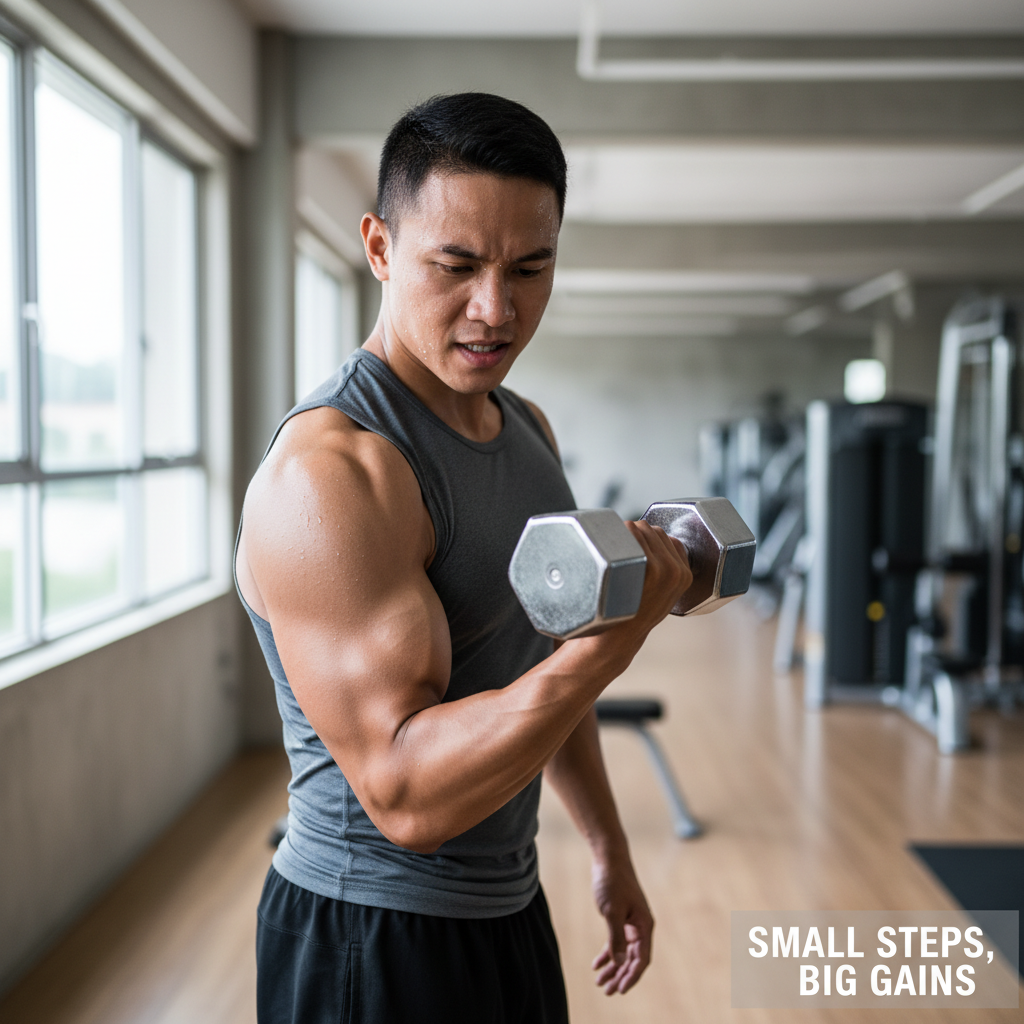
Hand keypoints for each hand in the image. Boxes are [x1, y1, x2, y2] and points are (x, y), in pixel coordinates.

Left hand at [590, 856, 653, 994]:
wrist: (609, 858)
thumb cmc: (612, 881)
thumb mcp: (612, 911)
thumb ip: (616, 937)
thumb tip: (619, 961)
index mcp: (644, 925)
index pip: (641, 959)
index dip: (632, 976)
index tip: (621, 989)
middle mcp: (641, 926)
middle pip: (633, 959)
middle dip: (620, 976)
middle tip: (607, 991)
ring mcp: (631, 923)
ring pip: (624, 952)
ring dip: (613, 968)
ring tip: (600, 983)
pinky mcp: (621, 918)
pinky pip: (616, 941)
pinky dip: (607, 953)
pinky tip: (597, 964)